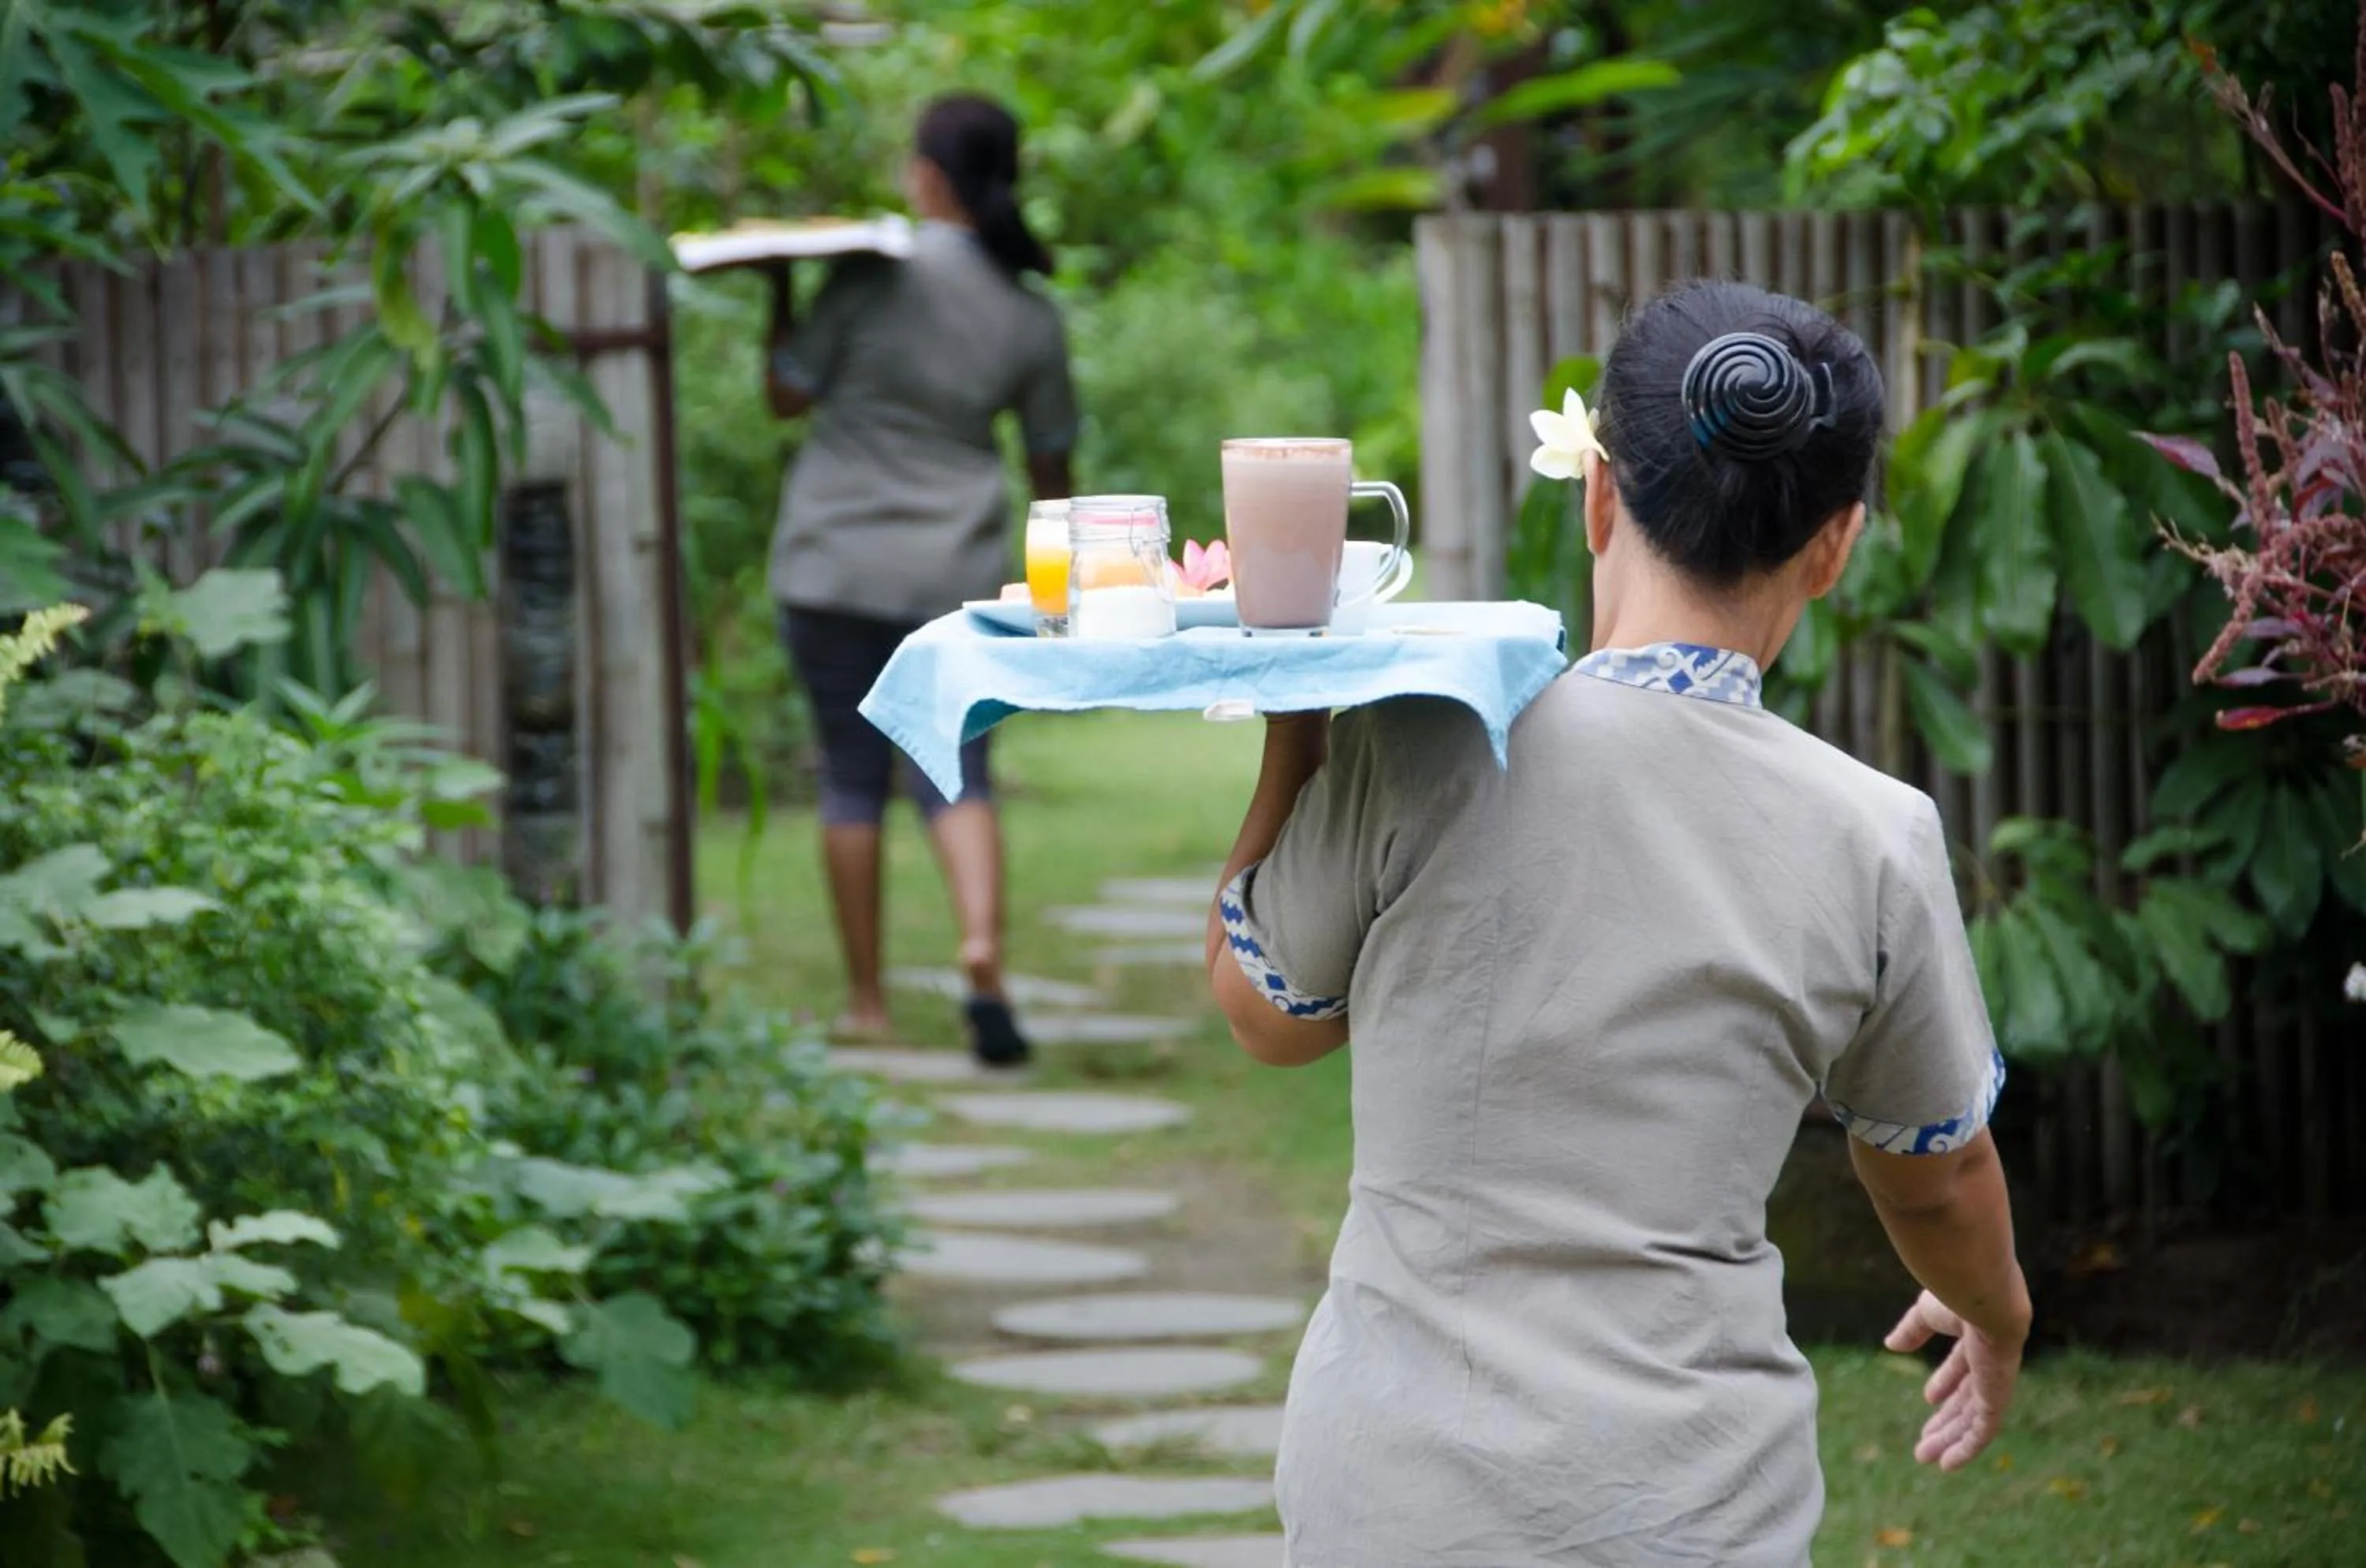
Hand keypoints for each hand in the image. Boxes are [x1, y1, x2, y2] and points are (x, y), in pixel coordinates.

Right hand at [1884, 1289, 2022, 1470]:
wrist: (1986, 1298)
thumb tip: (1891, 1345)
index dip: (1945, 1383)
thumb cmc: (1958, 1297)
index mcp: (1977, 1339)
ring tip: (1926, 1457)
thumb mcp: (1927, 1314)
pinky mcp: (1997, 1397)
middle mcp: (1990, 1364)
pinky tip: (1948, 1464)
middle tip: (1925, 1439)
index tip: (1929, 1399)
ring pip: (1973, 1420)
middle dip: (1946, 1420)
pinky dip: (1968, 1448)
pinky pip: (1984, 1430)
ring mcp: (1995, 1382)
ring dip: (1950, 1440)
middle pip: (1968, 1400)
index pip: (1963, 1368)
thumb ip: (1912, 1330)